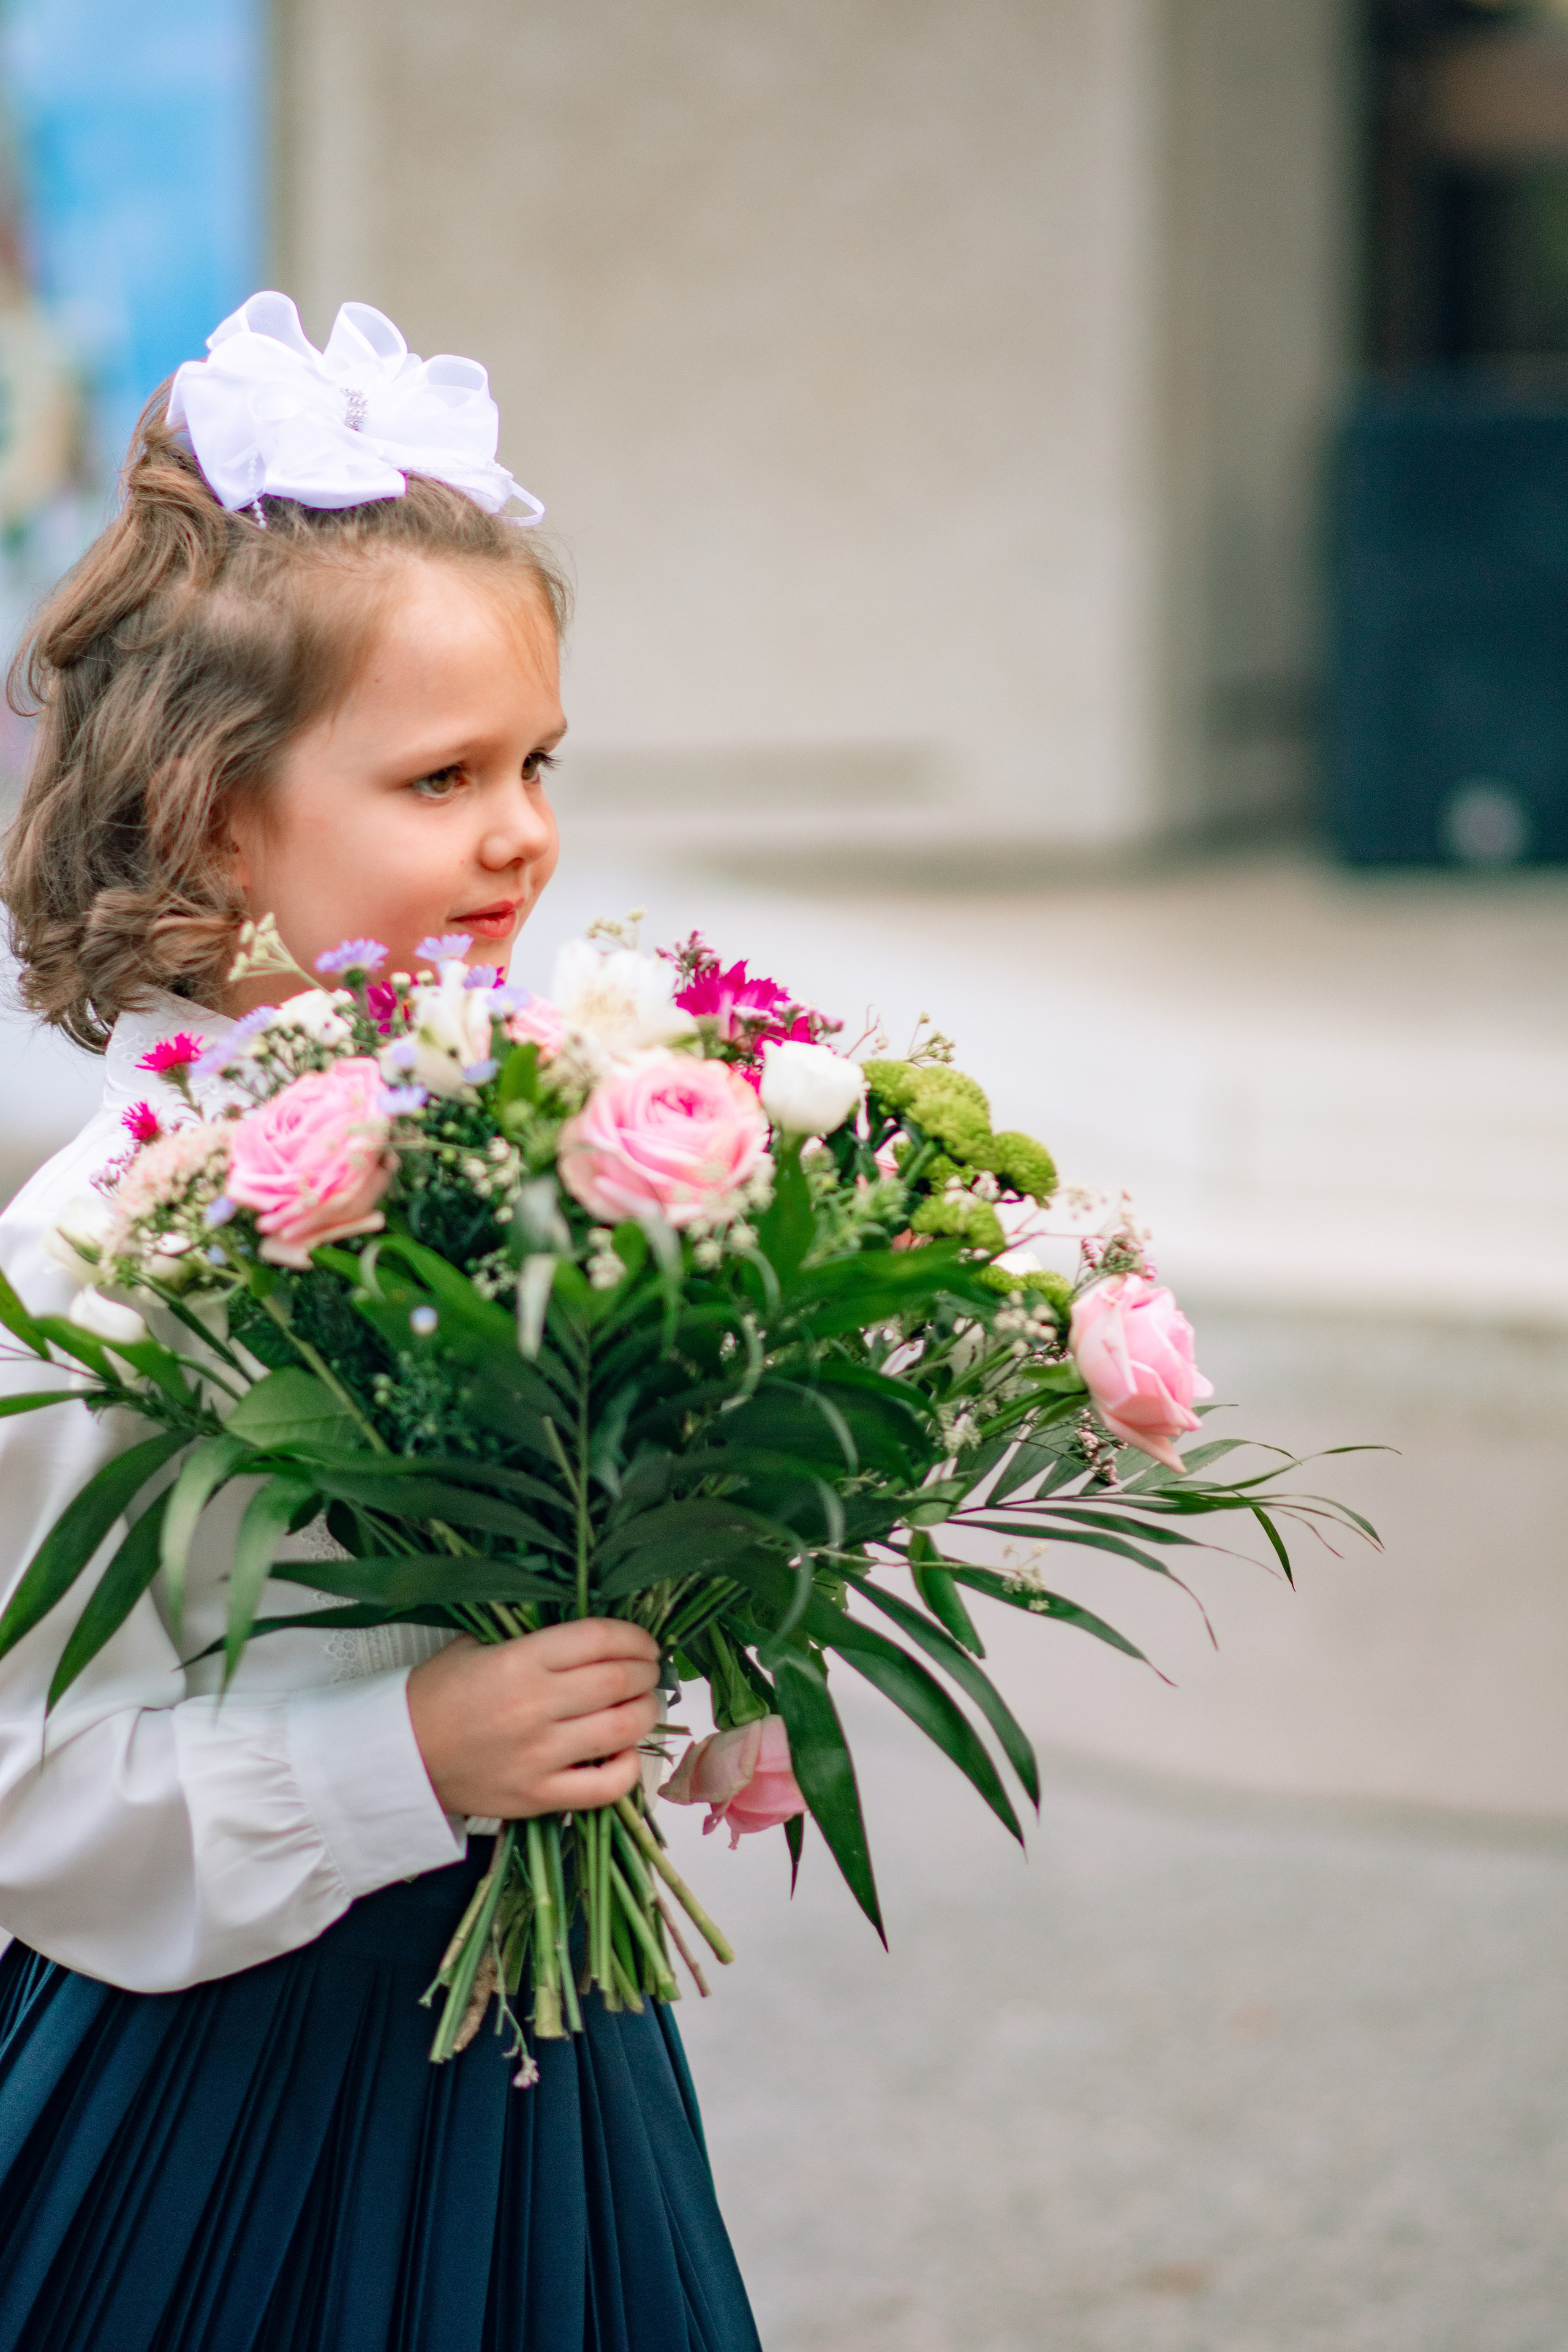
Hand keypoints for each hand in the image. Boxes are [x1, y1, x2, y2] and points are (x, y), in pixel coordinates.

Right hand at [406, 1620, 661, 1818]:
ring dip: (645, 1713)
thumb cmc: (437, 1696)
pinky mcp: (538, 1797)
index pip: (600, 1638)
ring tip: (642, 1704)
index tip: (643, 1642)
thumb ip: (531, 1636)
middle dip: (646, 1672)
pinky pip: (606, 1787)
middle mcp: (535, 1706)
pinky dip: (628, 1768)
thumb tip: (589, 1634)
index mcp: (519, 1661)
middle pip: (619, 1681)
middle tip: (648, 1671)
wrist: (398, 1758)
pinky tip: (624, 1752)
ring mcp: (540, 1756)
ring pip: (622, 1729)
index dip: (634, 1637)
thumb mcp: (476, 1645)